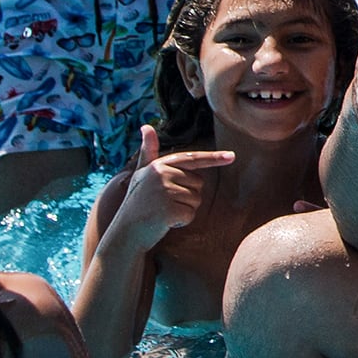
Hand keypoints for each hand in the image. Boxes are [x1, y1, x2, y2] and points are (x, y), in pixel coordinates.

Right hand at [109, 126, 230, 246]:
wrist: (125, 232)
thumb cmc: (136, 202)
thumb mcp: (141, 174)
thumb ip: (147, 151)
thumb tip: (146, 126)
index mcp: (159, 164)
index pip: (192, 159)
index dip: (214, 158)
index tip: (232, 156)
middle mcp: (162, 174)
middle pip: (198, 183)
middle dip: (187, 196)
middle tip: (164, 203)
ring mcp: (165, 192)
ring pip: (196, 200)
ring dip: (184, 210)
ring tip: (163, 212)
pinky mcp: (169, 210)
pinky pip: (191, 214)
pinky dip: (181, 221)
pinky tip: (165, 222)